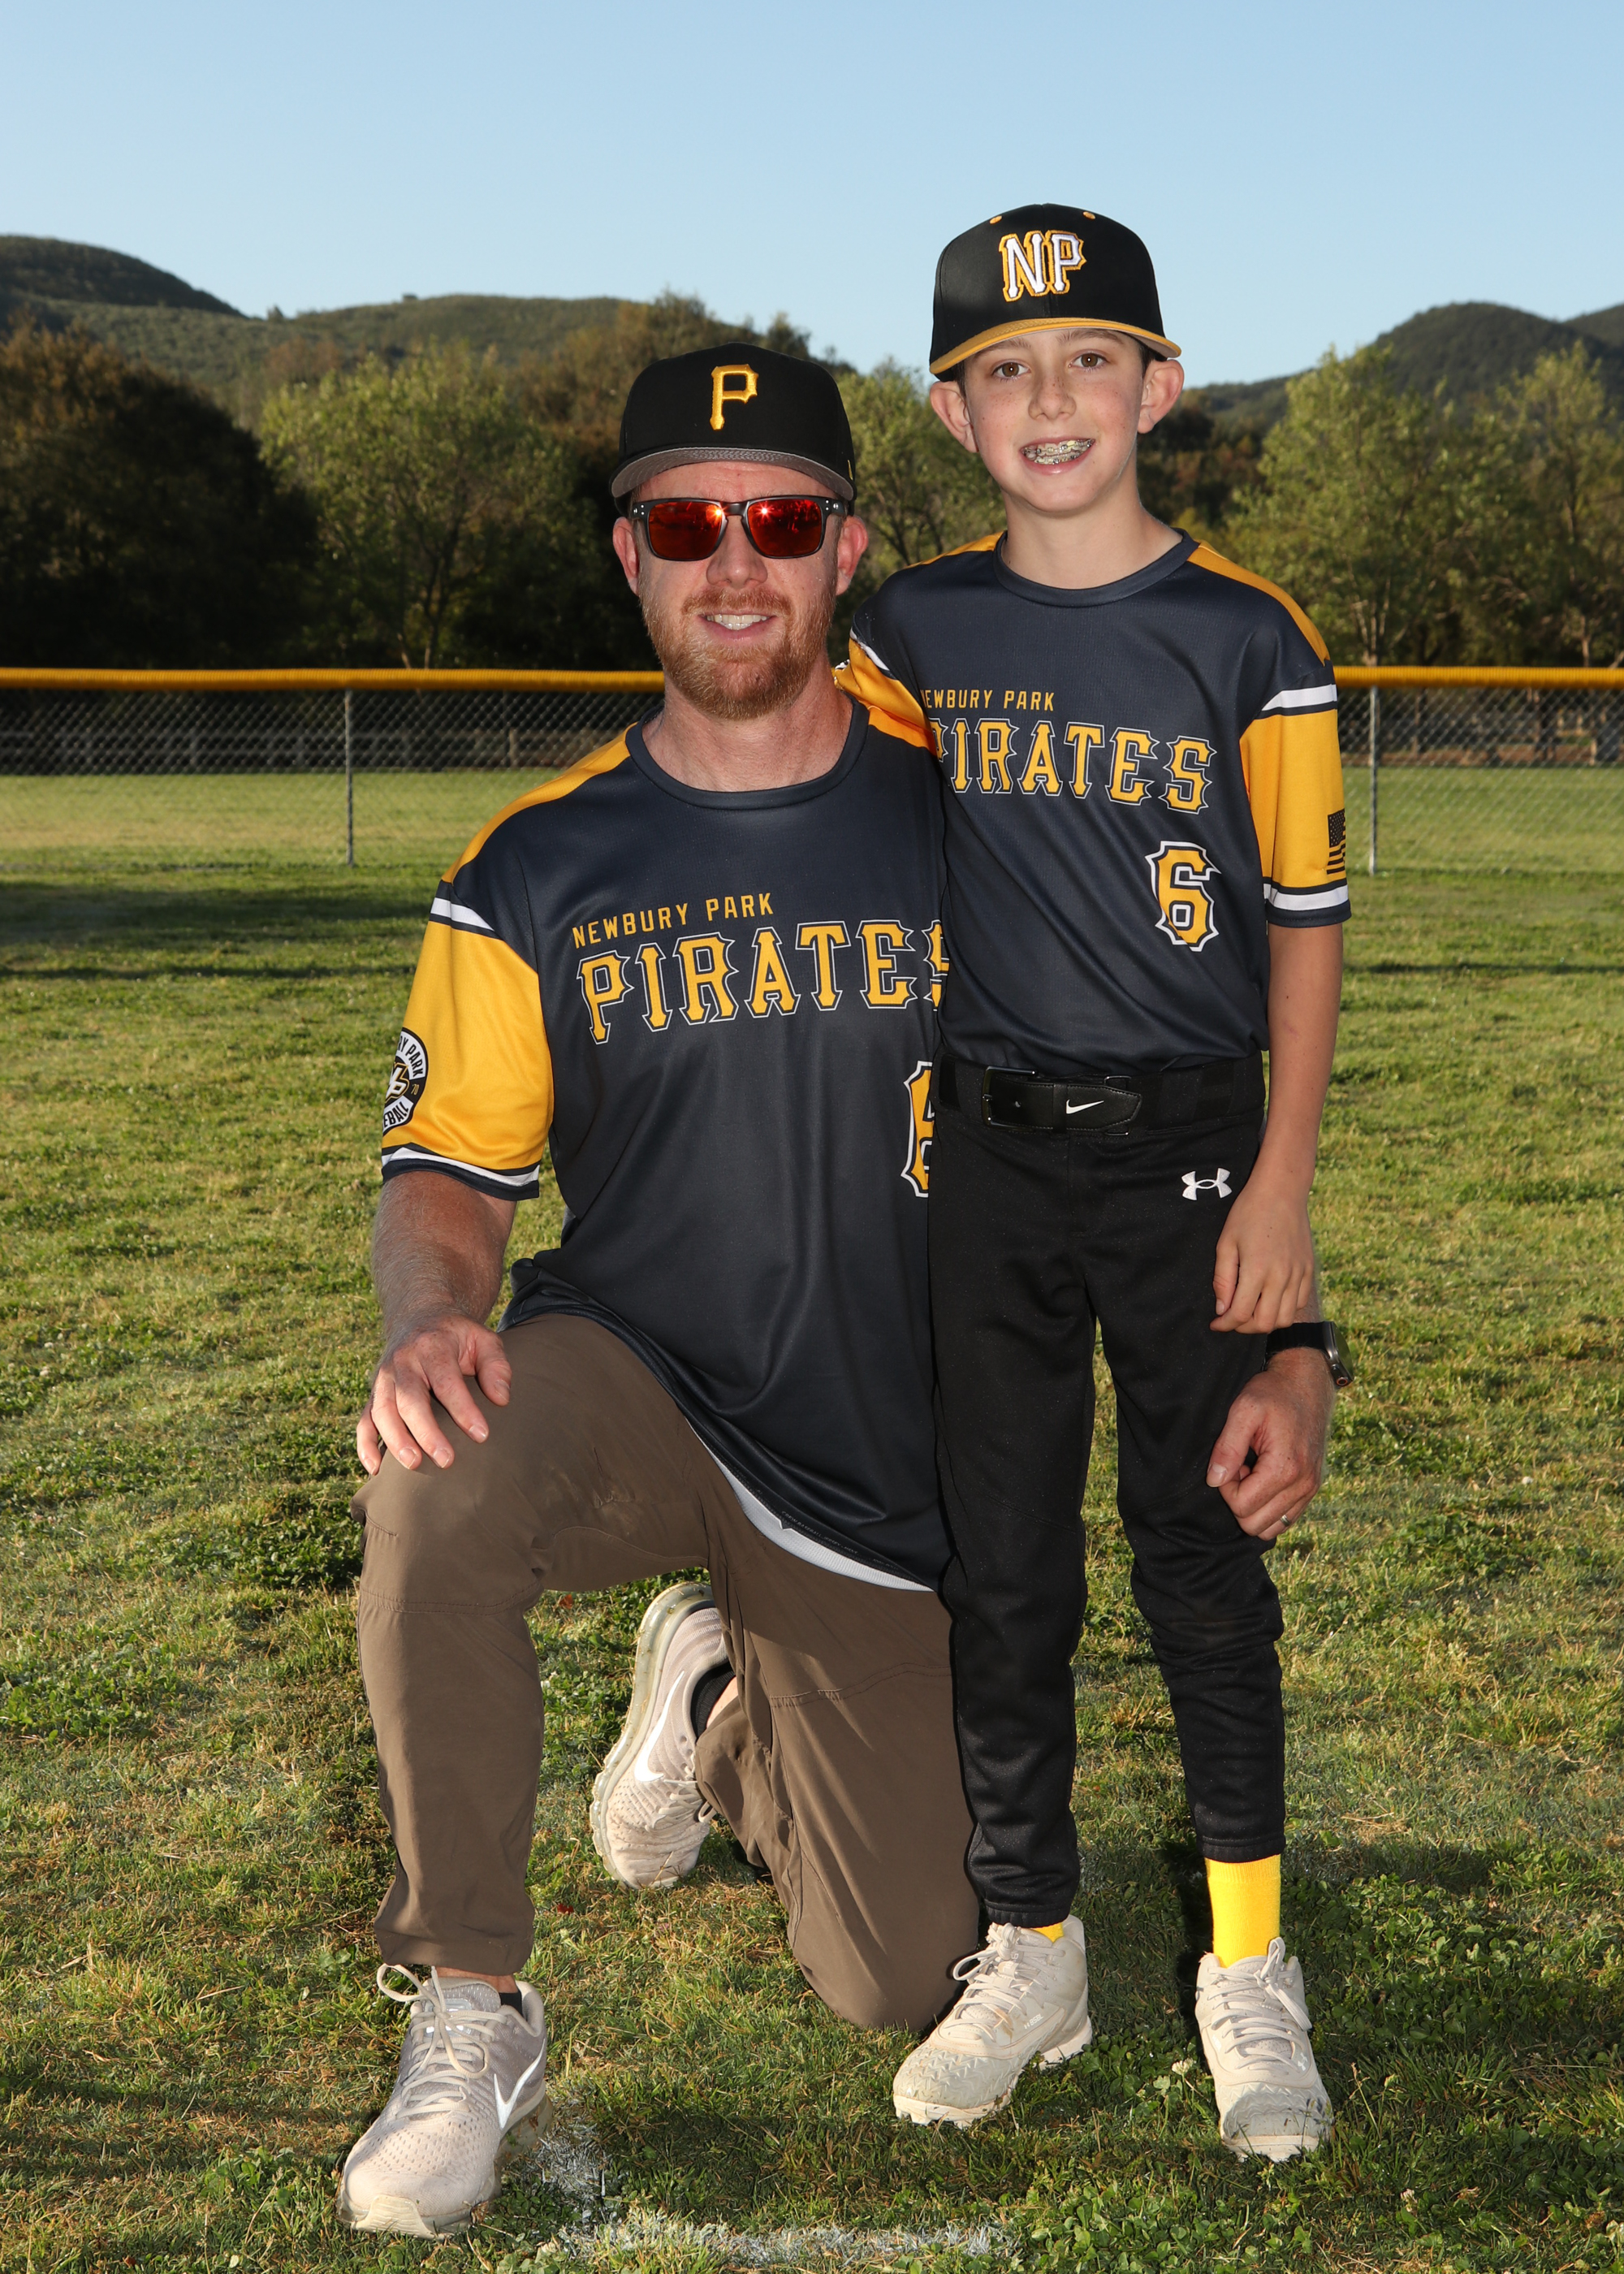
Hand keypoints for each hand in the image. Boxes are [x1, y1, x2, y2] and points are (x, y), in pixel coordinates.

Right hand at [357, 1312, 511, 1475]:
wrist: (419, 1318)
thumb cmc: (457, 1337)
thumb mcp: (483, 1339)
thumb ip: (496, 1367)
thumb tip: (501, 1399)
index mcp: (432, 1346)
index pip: (446, 1380)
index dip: (463, 1409)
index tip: (481, 1435)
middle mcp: (403, 1361)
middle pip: (410, 1399)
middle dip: (426, 1432)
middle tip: (446, 1460)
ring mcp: (384, 1378)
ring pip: (383, 1411)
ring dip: (395, 1440)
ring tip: (413, 1464)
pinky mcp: (374, 1393)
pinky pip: (365, 1420)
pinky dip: (365, 1445)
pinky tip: (376, 1469)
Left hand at [1205, 1349, 1333, 1541]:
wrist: (1307, 1383)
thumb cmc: (1273, 1393)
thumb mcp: (1243, 1410)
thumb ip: (1227, 1448)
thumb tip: (1214, 1481)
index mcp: (1285, 1469)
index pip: (1242, 1507)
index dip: (1226, 1487)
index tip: (1230, 1461)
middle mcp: (1303, 1485)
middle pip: (1255, 1525)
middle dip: (1239, 1500)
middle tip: (1239, 1467)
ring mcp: (1310, 1489)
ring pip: (1271, 1528)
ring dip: (1254, 1505)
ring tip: (1252, 1473)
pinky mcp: (1312, 1488)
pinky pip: (1285, 1519)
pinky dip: (1268, 1507)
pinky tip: (1264, 1478)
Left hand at [1211, 1172, 1317, 1334]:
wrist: (1282, 1191)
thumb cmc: (1249, 1213)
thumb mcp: (1226, 1243)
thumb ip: (1223, 1279)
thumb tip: (1222, 1309)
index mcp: (1257, 1269)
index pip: (1240, 1314)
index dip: (1225, 1324)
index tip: (1216, 1323)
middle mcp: (1282, 1276)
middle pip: (1265, 1324)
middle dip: (1244, 1327)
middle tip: (1232, 1318)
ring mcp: (1299, 1274)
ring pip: (1285, 1319)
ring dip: (1265, 1322)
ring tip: (1251, 1310)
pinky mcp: (1309, 1270)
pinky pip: (1299, 1304)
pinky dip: (1284, 1310)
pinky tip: (1270, 1299)